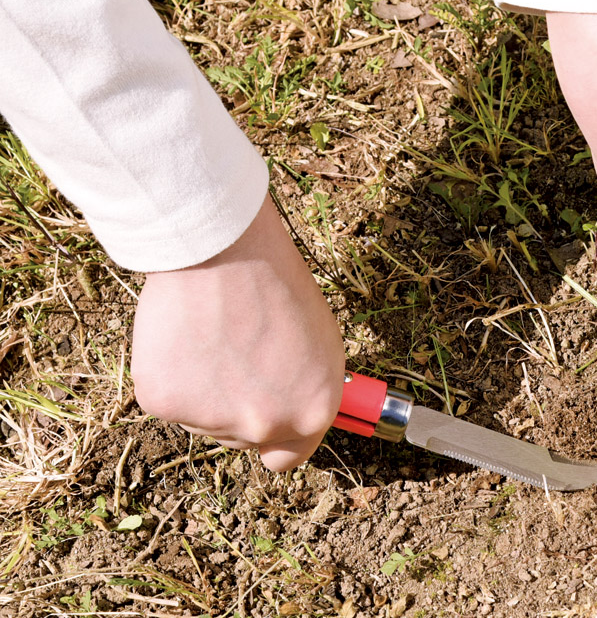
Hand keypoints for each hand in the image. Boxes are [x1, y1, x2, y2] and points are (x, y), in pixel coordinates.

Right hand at [131, 195, 344, 470]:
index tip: (265, 417)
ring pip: (203, 418)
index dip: (276, 435)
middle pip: (242, 438)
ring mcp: (213, 420)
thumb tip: (292, 408)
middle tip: (236, 351)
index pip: (288, 457)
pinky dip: (172, 373)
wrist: (225, 248)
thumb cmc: (277, 282)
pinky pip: (169, 398)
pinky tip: (185, 334)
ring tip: (213, 333)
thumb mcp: (321, 341)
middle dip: (239, 404)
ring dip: (204, 388)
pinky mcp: (165, 402)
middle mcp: (265, 425)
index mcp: (312, 411)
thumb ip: (306, 388)